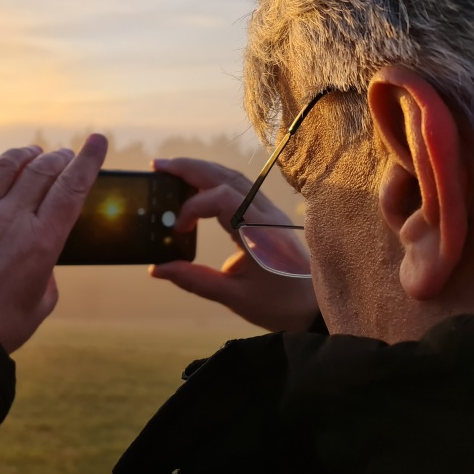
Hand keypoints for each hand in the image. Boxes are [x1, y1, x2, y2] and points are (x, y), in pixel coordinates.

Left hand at [0, 135, 107, 353]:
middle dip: (58, 158)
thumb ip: (48, 276)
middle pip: (41, 171)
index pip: (72, 188)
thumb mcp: (41, 305)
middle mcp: (11, 219)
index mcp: (42, 241)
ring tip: (33, 153)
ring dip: (24, 155)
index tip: (97, 141)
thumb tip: (43, 262)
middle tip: (63, 155)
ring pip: (5, 167)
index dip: (88, 160)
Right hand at [149, 157, 317, 332]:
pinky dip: (214, 179)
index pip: (221, 199)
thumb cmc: (280, 305)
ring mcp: (269, 212)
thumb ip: (194, 280)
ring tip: (172, 169)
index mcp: (259, 233)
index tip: (178, 228)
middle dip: (189, 168)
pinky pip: (240, 187)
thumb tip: (158, 269)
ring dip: (201, 169)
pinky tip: (197, 183)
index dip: (193, 207)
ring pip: (233, 177)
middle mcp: (265, 215)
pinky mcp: (268, 216)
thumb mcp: (234, 297)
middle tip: (158, 165)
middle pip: (225, 176)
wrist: (315, 308)